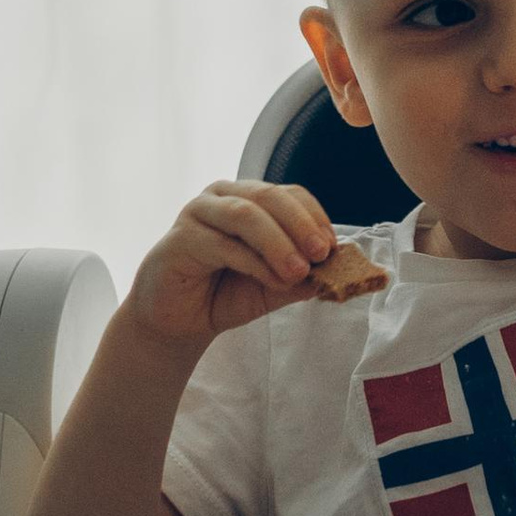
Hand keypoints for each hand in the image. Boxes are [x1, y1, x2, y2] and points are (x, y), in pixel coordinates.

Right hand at [127, 179, 340, 354]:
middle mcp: (223, 197)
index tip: (334, 248)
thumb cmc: (224, 295)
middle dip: (301, 225)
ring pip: (246, 215)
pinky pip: (224, 244)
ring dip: (279, 243)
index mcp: (249, 199)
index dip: (314, 217)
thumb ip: (301, 275)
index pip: (289, 194)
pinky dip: (255, 262)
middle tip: (322, 254)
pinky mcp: (181, 237)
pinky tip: (273, 280)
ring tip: (299, 271)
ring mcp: (199, 213)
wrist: (178, 322)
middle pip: (269, 196)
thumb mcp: (273, 285)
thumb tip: (336, 268)